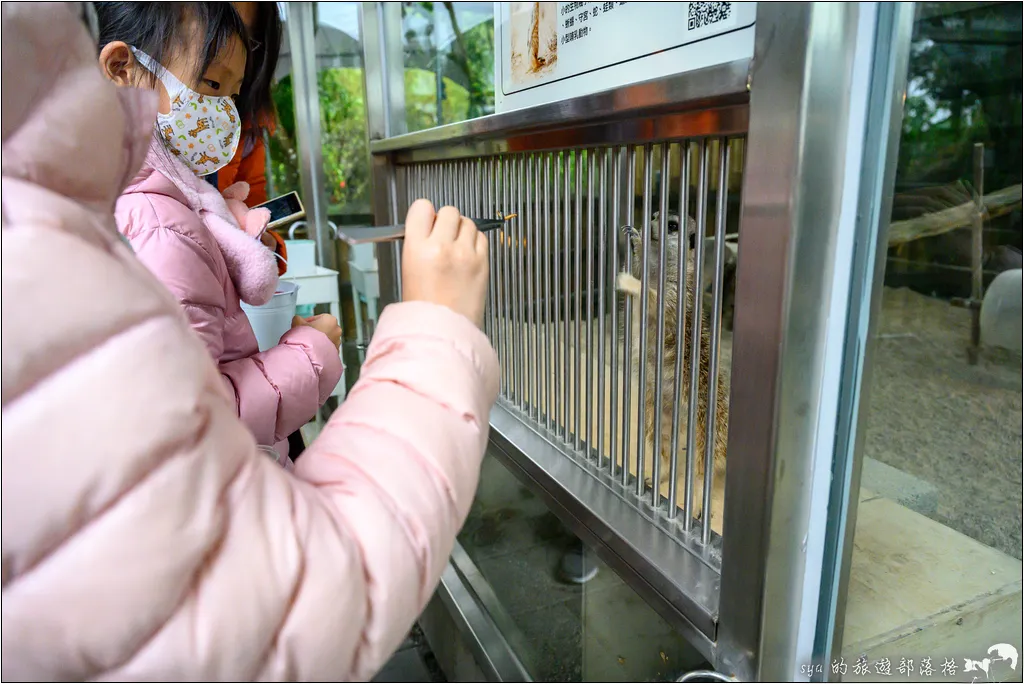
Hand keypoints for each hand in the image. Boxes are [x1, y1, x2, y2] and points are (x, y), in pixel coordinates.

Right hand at [291, 314, 341, 349]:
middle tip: (305, 335)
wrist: (310, 354)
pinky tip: (313, 350)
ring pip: (326, 338)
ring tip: (309, 343)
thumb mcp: (298, 323)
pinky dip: (321, 348)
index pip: (317, 318)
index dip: (308, 322)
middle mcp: (337, 330)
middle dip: (315, 331)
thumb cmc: (306, 338)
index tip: (303, 327)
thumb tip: (298, 320)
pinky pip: (327, 348)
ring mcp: (337, 341)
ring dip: (318, 340)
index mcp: (330, 319)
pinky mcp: (336, 352)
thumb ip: (298, 319)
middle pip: (323, 328)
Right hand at [401, 199, 488, 327]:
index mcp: (417, 248)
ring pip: (467, 222)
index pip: (422, 207)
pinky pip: (482, 237)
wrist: (443, 331)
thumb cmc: (423, 308)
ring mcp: (466, 254)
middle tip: (442, 238)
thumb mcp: (408, 269)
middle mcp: (443, 246)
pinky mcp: (483, 263)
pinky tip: (467, 257)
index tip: (426, 222)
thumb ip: (419, 243)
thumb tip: (429, 225)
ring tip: (455, 250)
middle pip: (448, 211)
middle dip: (445, 221)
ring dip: (461, 231)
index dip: (424, 214)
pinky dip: (475, 242)